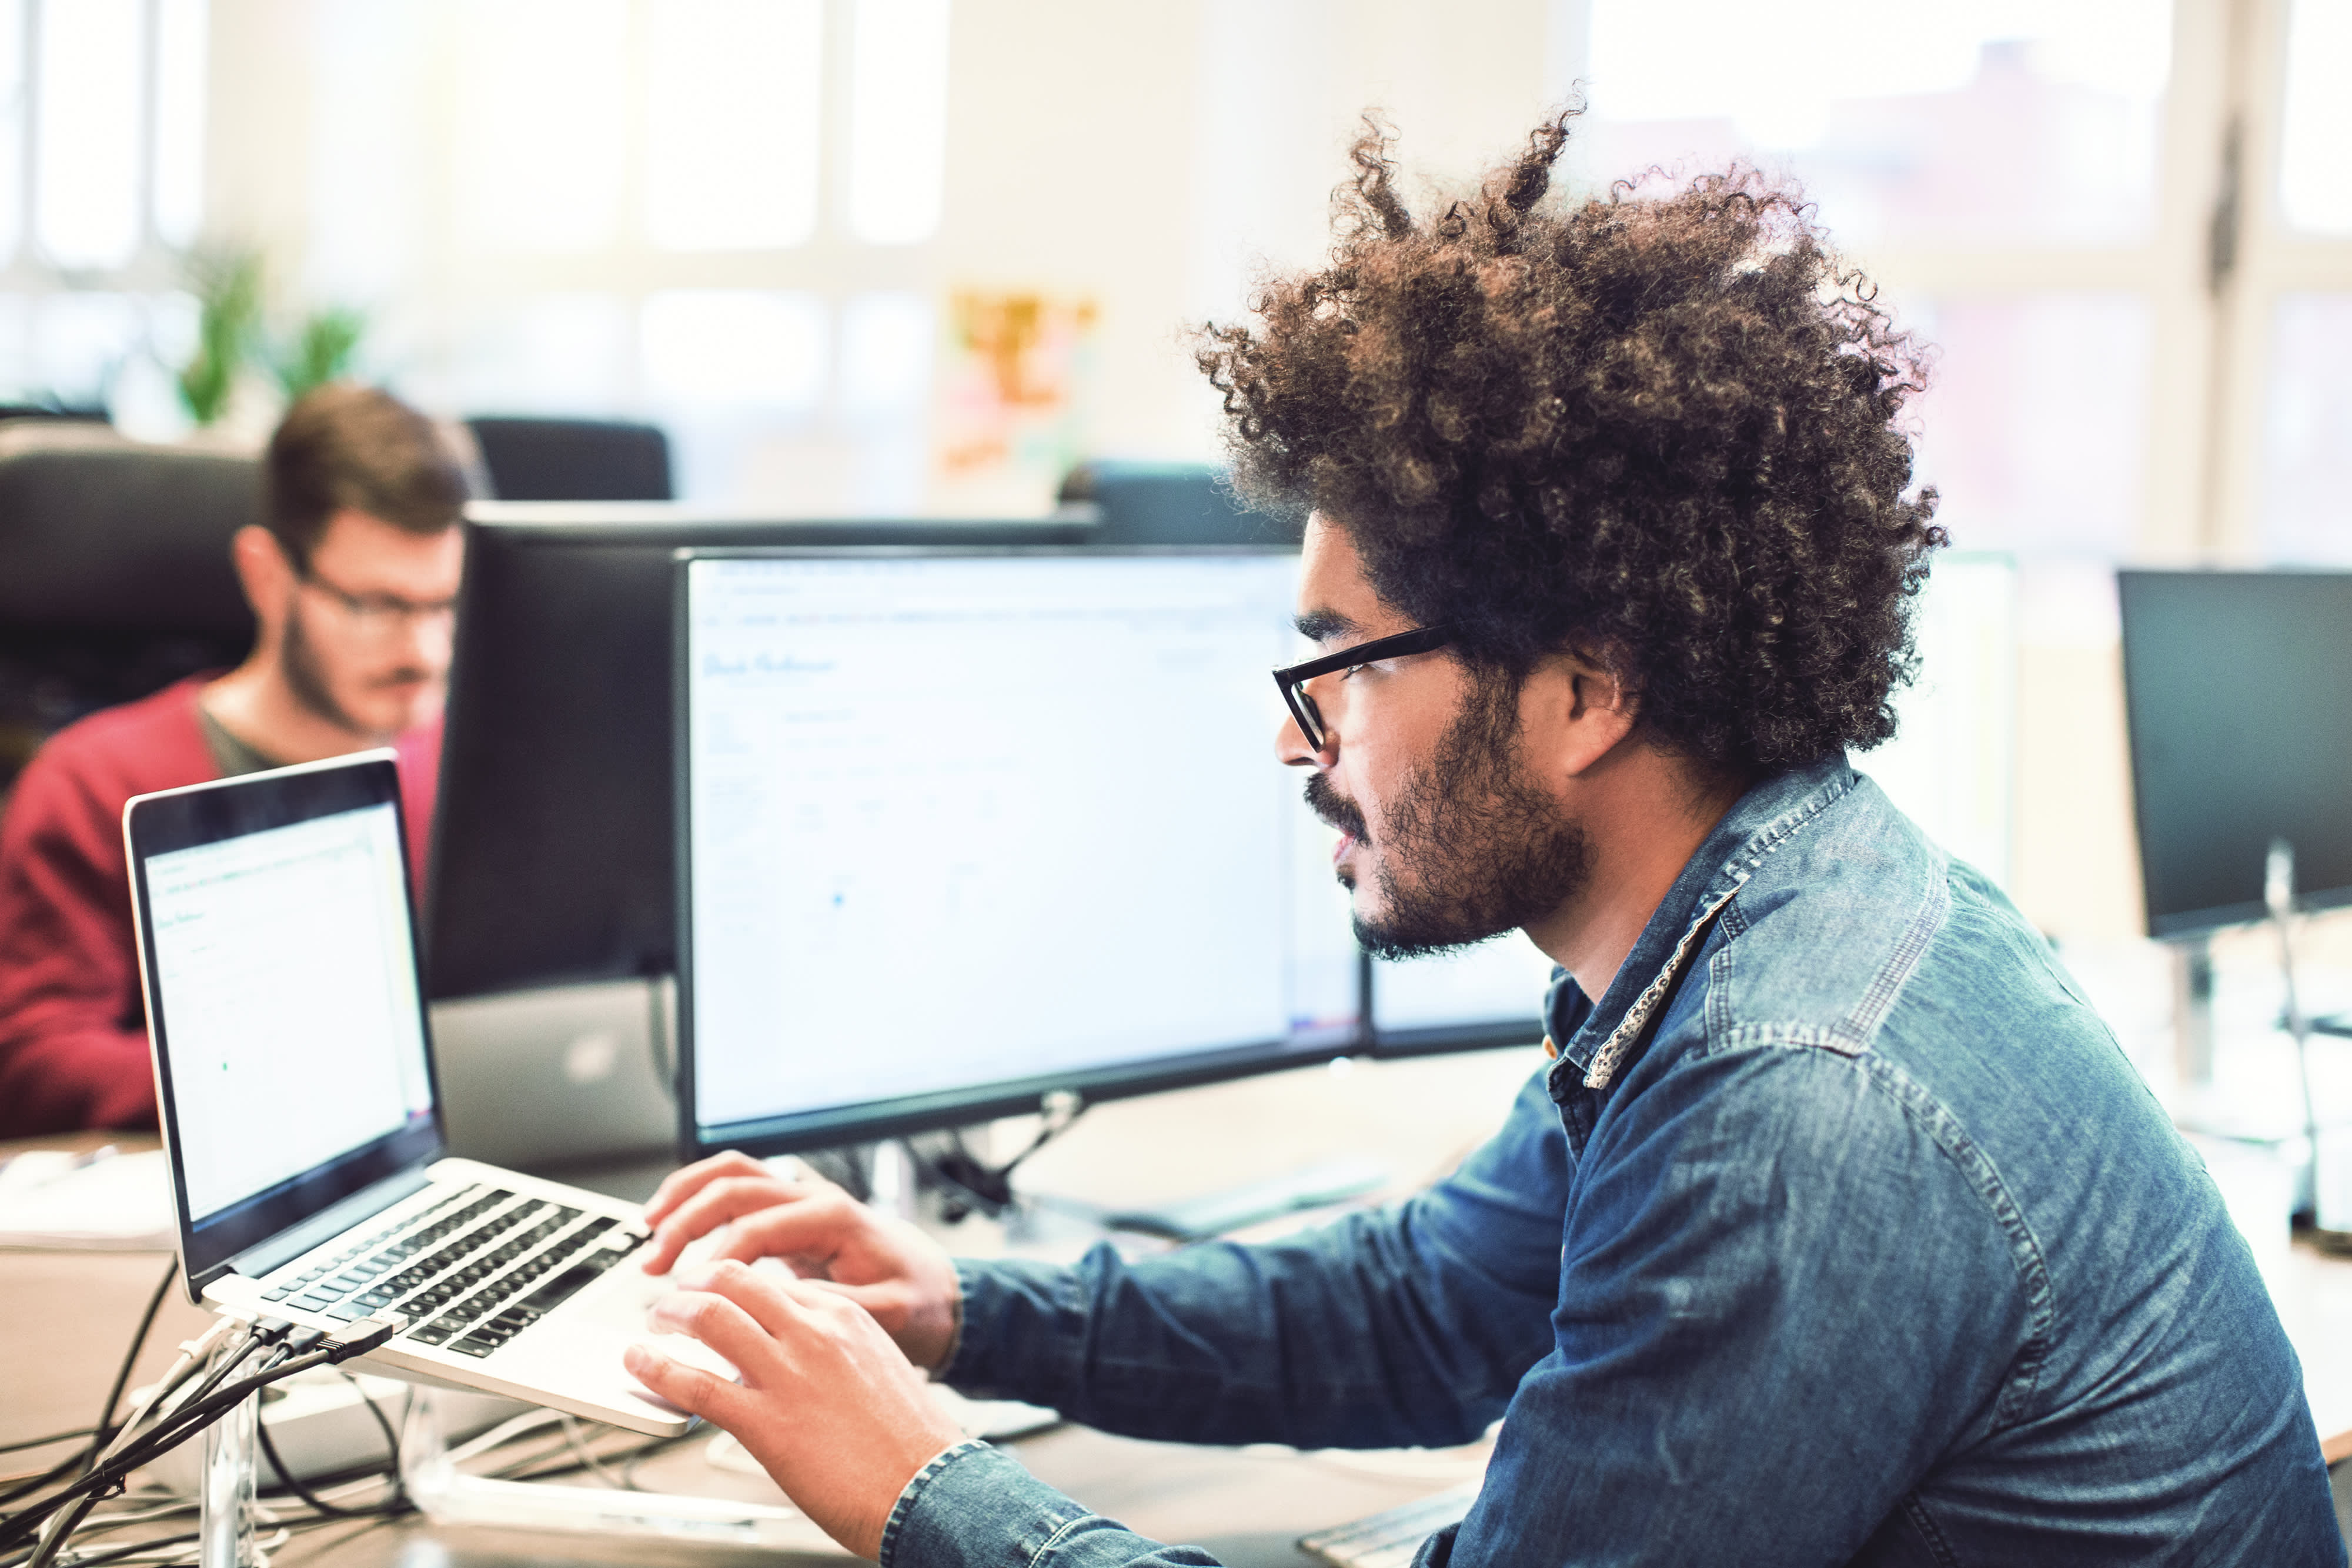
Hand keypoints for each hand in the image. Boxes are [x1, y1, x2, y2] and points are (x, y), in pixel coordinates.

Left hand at [628, 1261, 966, 1559]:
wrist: (931, 1488)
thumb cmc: (911, 1443)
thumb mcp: (879, 1370)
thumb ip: (835, 1353)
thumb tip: (794, 1356)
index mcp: (847, 1317)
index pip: (774, 1281)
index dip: (736, 1287)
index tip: (718, 1298)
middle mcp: (814, 1333)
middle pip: (736, 1280)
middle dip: (695, 1285)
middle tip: (674, 1300)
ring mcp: (788, 1373)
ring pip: (709, 1316)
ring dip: (668, 1314)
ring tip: (652, 1324)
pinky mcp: (765, 1422)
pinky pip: (695, 1383)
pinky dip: (656, 1369)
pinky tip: (639, 1366)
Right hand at [640, 1151, 960, 1371]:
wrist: (942, 1293)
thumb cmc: (918, 1304)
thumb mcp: (886, 1313)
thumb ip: (831, 1305)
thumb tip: (776, 1305)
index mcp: (835, 1218)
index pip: (757, 1227)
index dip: (715, 1261)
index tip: (686, 1295)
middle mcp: (816, 1199)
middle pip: (735, 1188)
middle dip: (686, 1220)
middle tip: (653, 1262)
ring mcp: (803, 1202)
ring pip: (732, 1175)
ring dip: (686, 1197)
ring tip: (648, 1229)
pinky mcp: (793, 1217)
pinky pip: (739, 1191)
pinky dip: (701, 1199)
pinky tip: (674, 1224)